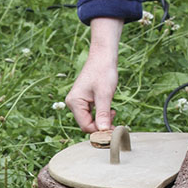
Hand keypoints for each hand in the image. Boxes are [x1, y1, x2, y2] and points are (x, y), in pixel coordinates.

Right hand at [65, 17, 122, 132]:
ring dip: (102, 120)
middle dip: (101, 125)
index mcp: (74, 102)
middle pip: (86, 124)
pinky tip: (109, 109)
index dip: (99, 130)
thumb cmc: (103, 72)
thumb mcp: (105, 94)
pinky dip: (100, 114)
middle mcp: (72, 103)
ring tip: (113, 112)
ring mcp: (77, 102)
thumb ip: (103, 114)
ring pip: (89, 120)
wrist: (103, 56)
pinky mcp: (83, 100)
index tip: (114, 128)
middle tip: (115, 118)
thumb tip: (104, 131)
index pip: (85, 126)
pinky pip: (91, 113)